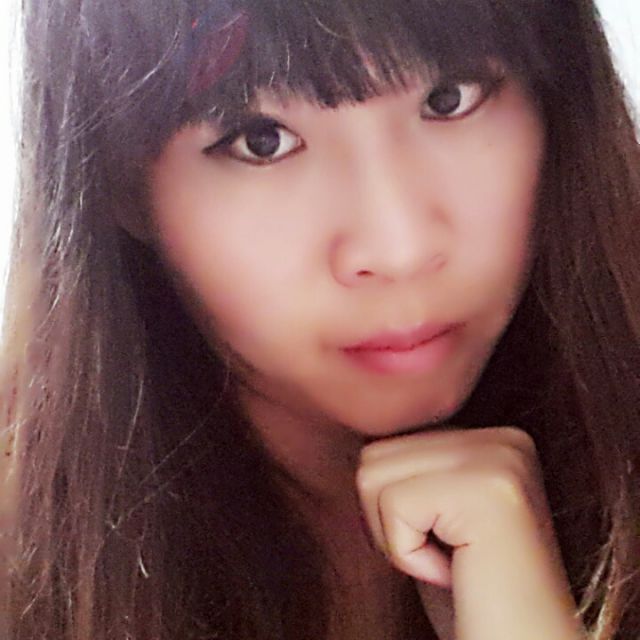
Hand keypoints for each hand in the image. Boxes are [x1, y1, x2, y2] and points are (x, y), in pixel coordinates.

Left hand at [356, 427, 584, 639]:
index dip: (392, 509)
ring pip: (373, 476)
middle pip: (374, 455)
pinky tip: (456, 575)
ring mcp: (501, 459)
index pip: (385, 445)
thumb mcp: (432, 516)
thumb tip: (360, 446)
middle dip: (389, 520)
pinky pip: (394, 505)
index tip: (443, 546)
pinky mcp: (490, 489)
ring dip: (397, 538)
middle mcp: (504, 440)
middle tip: (445, 559)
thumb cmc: (469, 602)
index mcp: (494, 440)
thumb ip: (409, 471)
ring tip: (451, 564)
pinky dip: (408, 555)